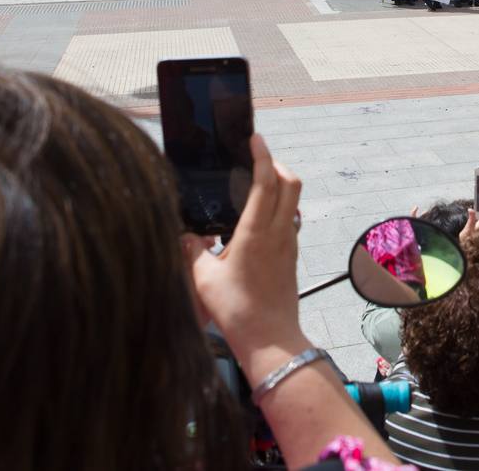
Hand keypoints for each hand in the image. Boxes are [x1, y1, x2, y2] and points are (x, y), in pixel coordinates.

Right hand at [189, 134, 304, 350]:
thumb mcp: (203, 278)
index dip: (262, 155)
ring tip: (255, 186)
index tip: (255, 138)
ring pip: (293, 202)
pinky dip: (279, 208)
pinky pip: (290, 220)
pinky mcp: (292, 256)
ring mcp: (289, 244)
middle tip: (256, 159)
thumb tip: (185, 235)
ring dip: (280, 186)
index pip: (266, 182)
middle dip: (275, 164)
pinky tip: (257, 219)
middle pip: (290, 183)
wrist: (270, 339)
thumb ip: (192, 250)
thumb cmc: (236, 310)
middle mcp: (278, 232)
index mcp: (256, 232)